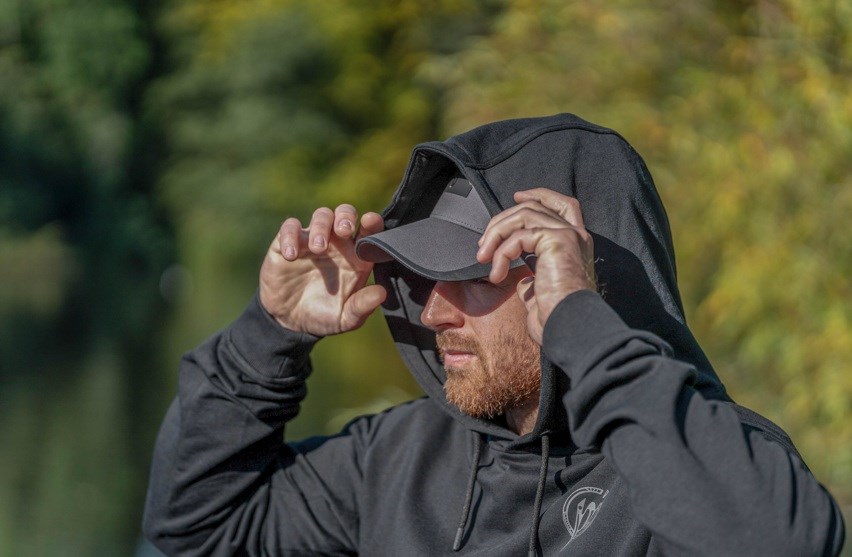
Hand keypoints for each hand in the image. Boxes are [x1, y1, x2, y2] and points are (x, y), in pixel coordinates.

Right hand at [259, 205, 386, 335]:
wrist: (290, 321)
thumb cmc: (324, 316)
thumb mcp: (345, 318)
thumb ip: (362, 307)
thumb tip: (381, 294)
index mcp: (356, 257)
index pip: (368, 232)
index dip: (372, 223)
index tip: (371, 221)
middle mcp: (337, 244)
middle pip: (345, 214)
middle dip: (346, 216)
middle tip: (344, 230)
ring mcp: (313, 240)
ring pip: (321, 216)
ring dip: (321, 227)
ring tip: (318, 248)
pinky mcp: (288, 243)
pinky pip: (290, 227)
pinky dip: (290, 236)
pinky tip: (291, 255)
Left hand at [475, 189, 595, 343]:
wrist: (568, 326)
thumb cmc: (557, 318)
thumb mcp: (541, 294)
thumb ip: (532, 280)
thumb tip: (520, 279)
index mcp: (576, 244)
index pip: (563, 205)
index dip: (540, 195)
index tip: (517, 196)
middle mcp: (576, 234)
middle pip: (534, 206)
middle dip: (503, 219)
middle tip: (483, 243)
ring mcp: (568, 234)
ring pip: (523, 214)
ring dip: (496, 234)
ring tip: (482, 257)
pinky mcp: (557, 239)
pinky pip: (518, 236)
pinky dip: (501, 252)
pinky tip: (496, 274)